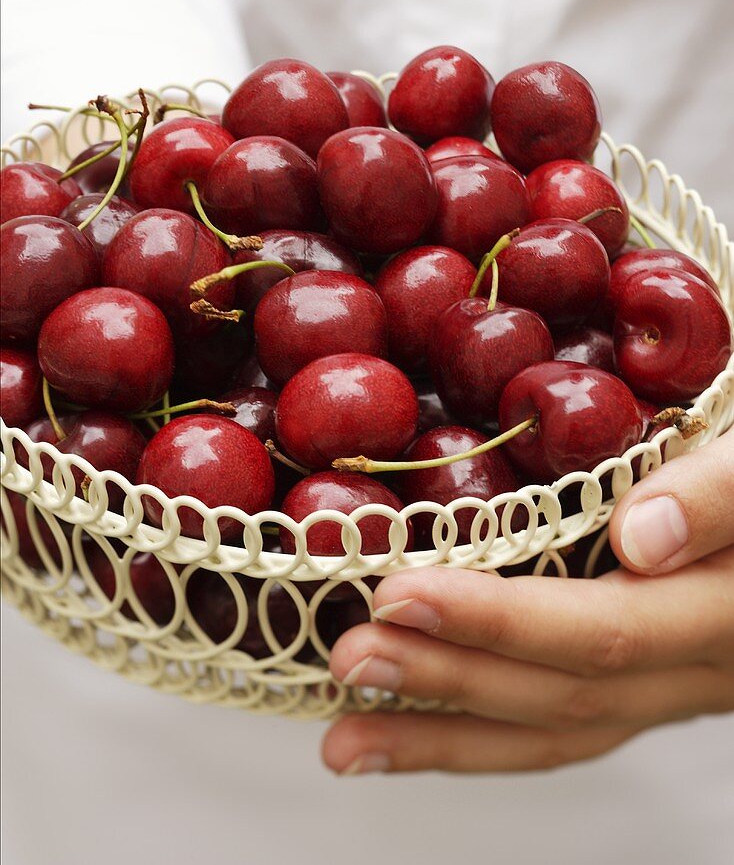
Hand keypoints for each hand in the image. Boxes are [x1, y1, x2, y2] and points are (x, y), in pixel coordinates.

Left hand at [322, 429, 733, 774]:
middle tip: (351, 657)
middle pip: (567, 691)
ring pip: (560, 730)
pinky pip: (566, 728)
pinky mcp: (653, 686)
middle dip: (451, 679)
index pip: (604, 628)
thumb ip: (720, 493)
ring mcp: (678, 688)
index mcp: (725, 609)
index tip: (399, 593)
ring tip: (349, 739)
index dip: (497, 620)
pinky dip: (481, 737)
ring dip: (449, 736)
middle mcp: (704, 668)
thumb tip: (641, 535)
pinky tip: (408, 736)